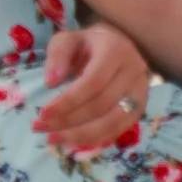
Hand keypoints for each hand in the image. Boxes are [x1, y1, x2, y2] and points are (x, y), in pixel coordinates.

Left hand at [35, 17, 152, 153]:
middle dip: (69, 121)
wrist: (117, 45)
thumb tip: (51, 83)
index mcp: (115, 50)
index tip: (42, 114)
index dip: (68, 101)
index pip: (93, 82)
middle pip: (101, 105)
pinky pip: (118, 130)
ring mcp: (140, 91)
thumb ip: (58, 55)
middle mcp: (133, 71)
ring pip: (113, 123)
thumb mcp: (68, 40)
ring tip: (54, 139)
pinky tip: (72, 142)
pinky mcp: (140, 108)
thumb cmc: (87, 45)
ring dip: (81, 136)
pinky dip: (94, 140)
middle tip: (40, 128)